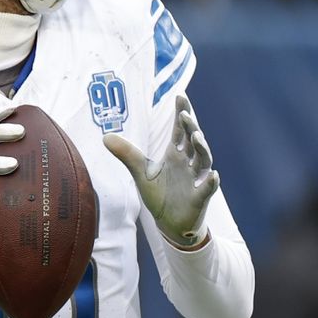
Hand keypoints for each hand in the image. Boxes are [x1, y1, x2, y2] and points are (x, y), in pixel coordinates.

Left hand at [103, 95, 218, 248]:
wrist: (169, 222)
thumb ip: (127, 154)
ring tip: (197, 137)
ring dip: (202, 149)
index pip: (180, 130)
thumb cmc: (160, 194)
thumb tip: (105, 137)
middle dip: (190, 127)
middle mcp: (188, 163)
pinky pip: (208, 188)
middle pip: (192, 141)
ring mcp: (196, 179)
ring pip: (203, 160)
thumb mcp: (141, 172)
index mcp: (175, 154)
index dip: (181, 113)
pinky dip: (211, 182)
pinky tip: (212, 175)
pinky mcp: (199, 197)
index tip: (180, 96)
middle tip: (185, 114)